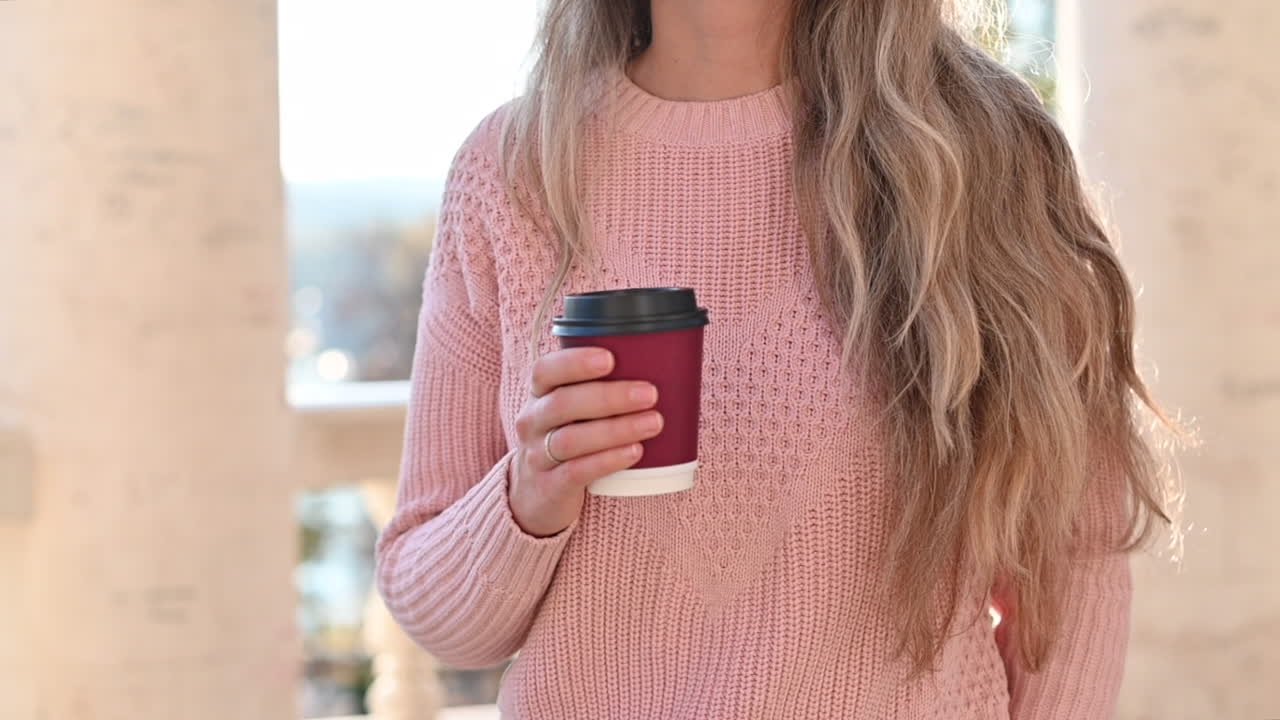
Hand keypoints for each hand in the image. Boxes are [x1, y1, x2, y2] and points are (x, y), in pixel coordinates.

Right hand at [507, 347, 661, 536]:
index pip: (544, 370)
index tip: (610, 359)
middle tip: (650, 394)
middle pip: (562, 403)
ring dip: (616, 429)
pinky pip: (576, 472)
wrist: (540, 497)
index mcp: (539, 394)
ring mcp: (537, 456)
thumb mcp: (574, 412)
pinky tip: (634, 452)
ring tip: (653, 423)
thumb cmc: (571, 439)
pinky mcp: (549, 487)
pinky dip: (607, 460)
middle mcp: (532, 422)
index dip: (574, 362)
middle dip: (609, 397)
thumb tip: (663, 364)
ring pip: (571, 439)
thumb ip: (601, 390)